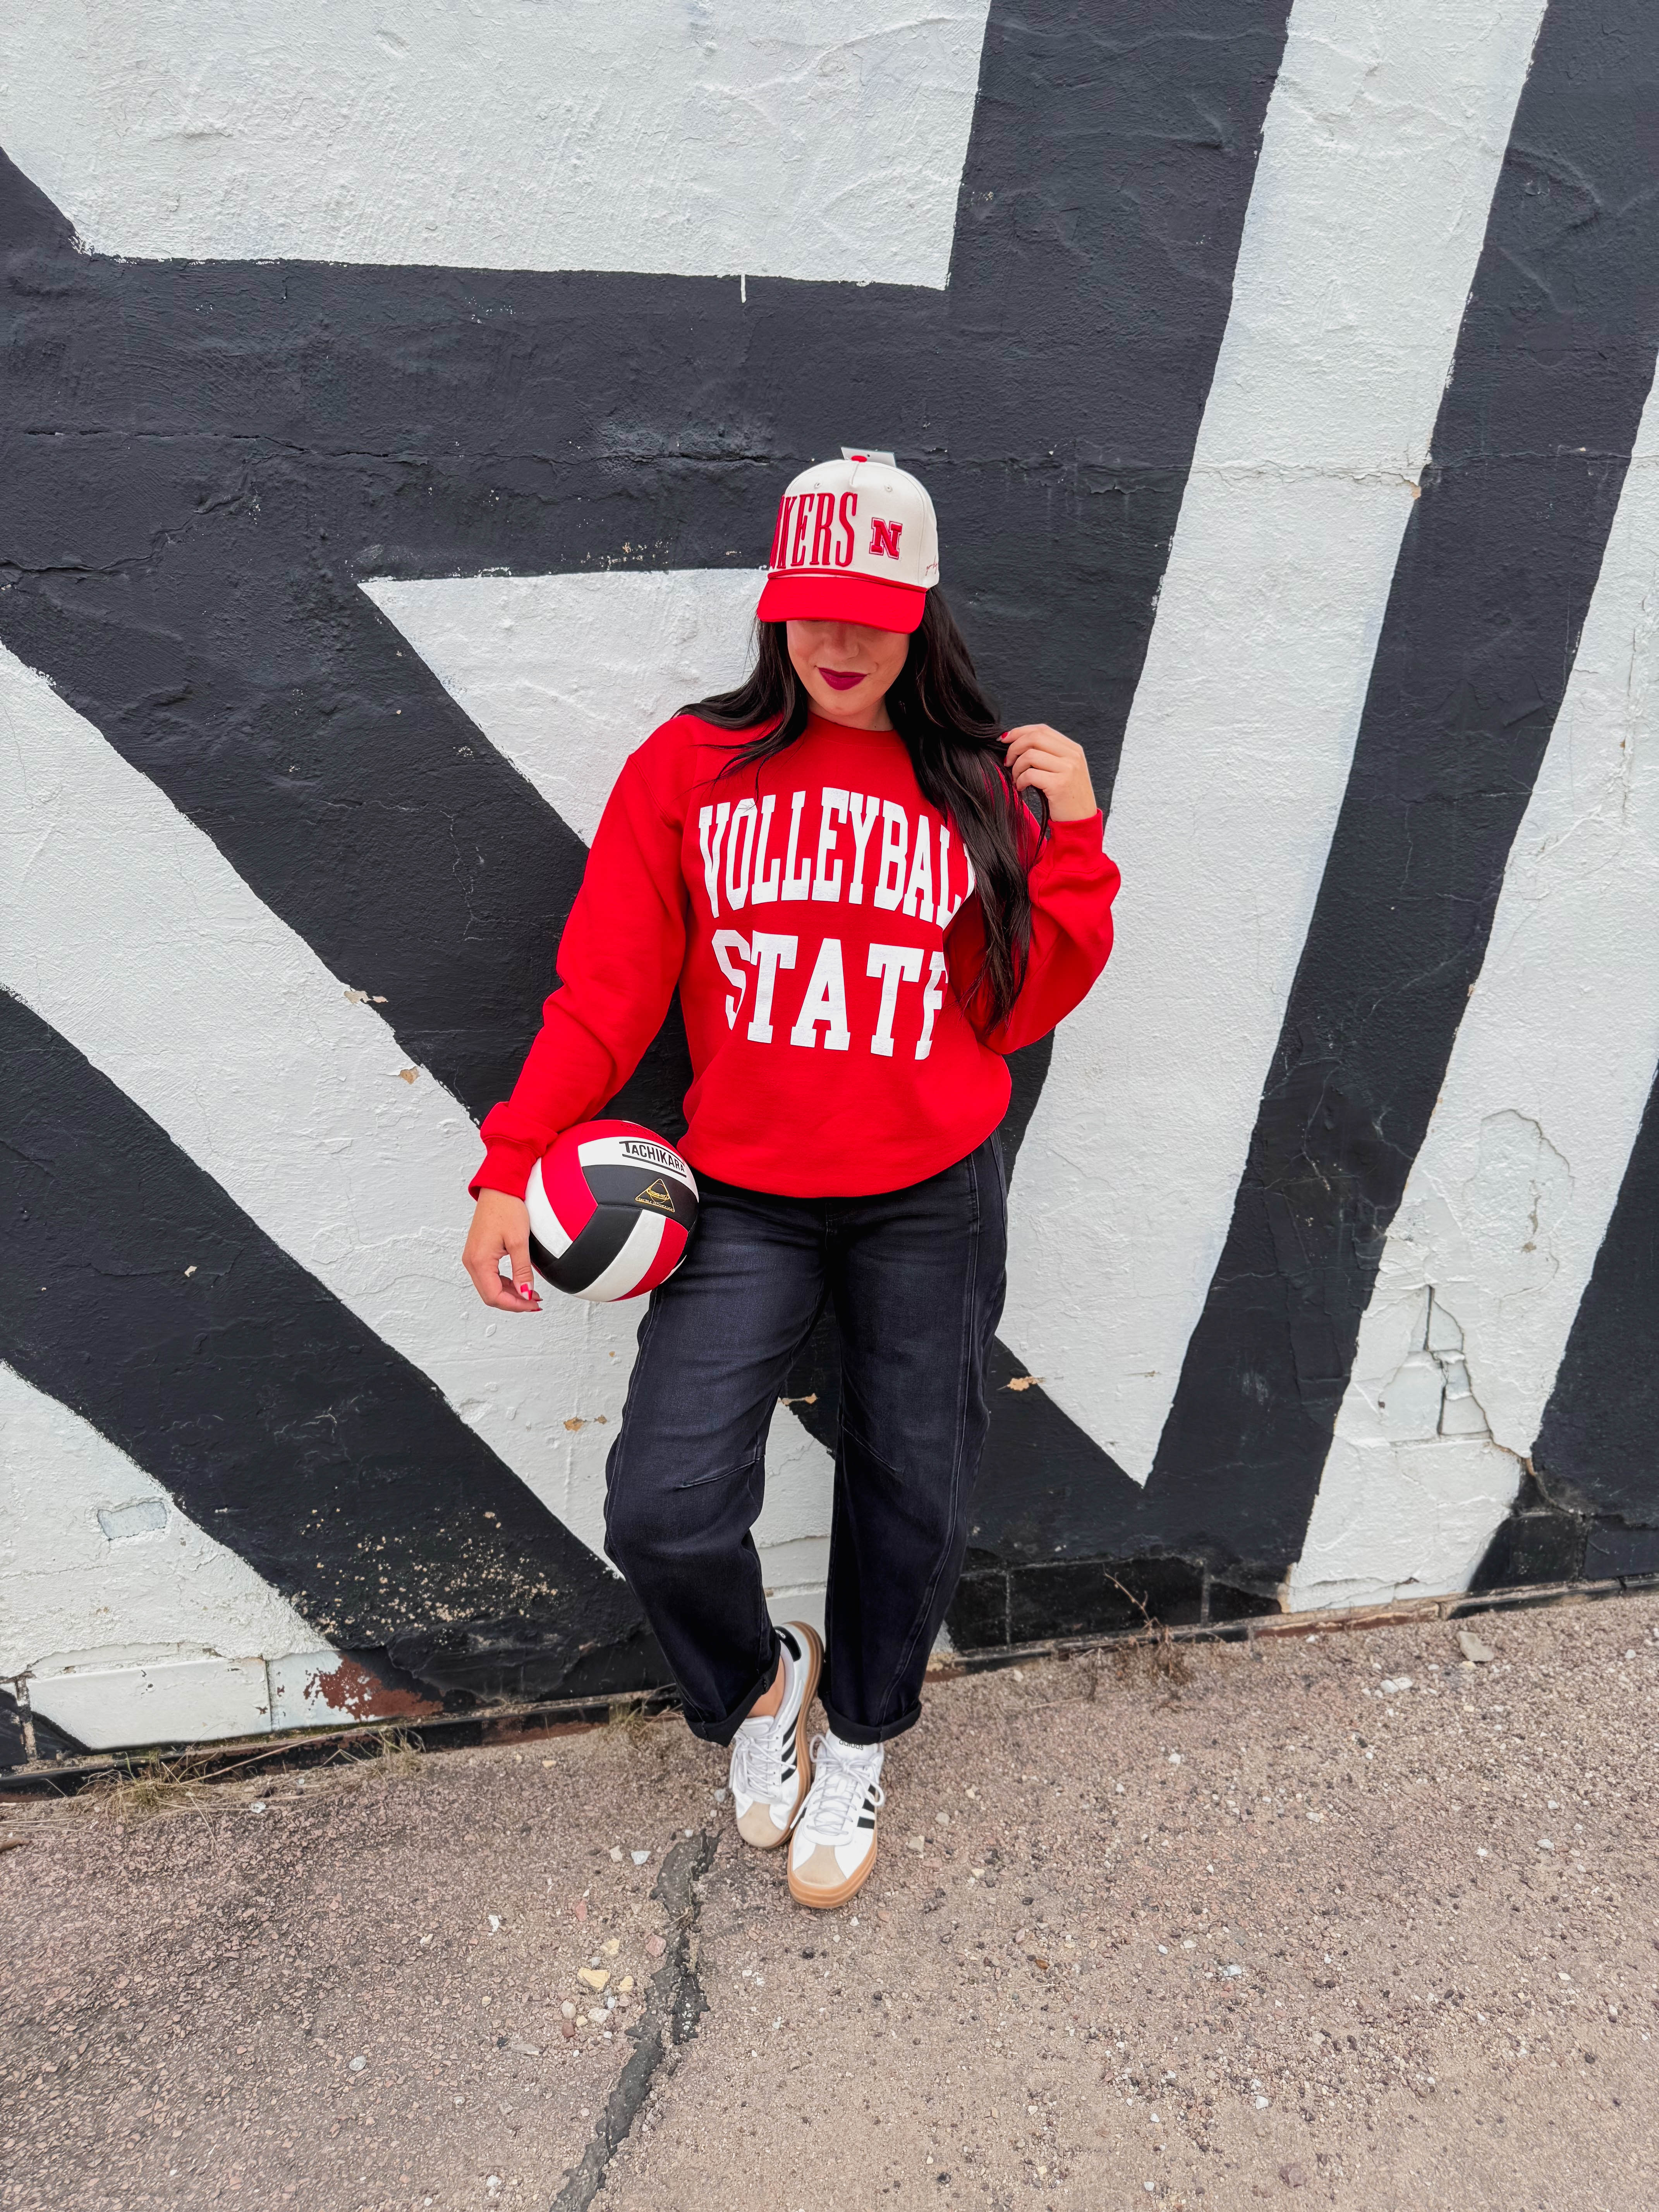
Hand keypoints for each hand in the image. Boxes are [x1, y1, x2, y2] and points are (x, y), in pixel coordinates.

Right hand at [463, 1190, 542, 1311]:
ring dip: (510, 1294)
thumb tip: (525, 1293)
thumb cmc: (506, 1208)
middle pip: (490, 1296)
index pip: (495, 1296)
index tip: (533, 1304)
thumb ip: (522, 1271)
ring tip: (530, 1294)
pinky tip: (519, 1283)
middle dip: (513, 1302)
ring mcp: (473, 1257)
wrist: (499, 1188)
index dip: (515, 1305)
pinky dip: (505, 1283)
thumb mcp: (519, 1242)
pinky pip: (489, 1277)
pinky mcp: (478, 1253)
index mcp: (479, 1260)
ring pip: (490, 1288)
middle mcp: (471, 1261)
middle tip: (534, 1303)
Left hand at [1002, 724, 1096, 821]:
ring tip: (1017, 778)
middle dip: (1014, 747)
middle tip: (1007, 761)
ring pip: (1030, 755)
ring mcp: (1068, 769)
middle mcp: (1072, 755)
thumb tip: (1018, 743)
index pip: (1042, 729)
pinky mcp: (1059, 784)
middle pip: (1035, 737)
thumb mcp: (1064, 770)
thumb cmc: (1067, 798)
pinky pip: (1030, 774)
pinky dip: (1020, 780)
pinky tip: (1022, 787)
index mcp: (1073, 749)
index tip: (1005, 740)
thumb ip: (1049, 755)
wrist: (1081, 822)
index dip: (1020, 732)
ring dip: (1016, 767)